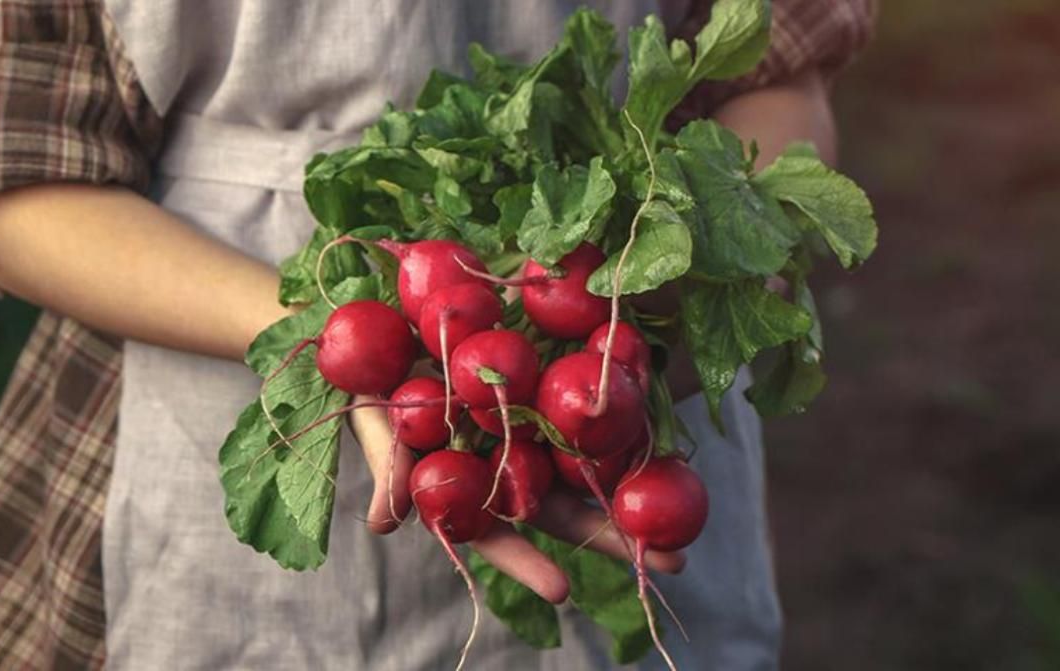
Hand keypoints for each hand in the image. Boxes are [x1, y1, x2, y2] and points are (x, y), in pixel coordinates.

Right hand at [349, 399, 685, 603]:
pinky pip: (593, 401)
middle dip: (613, 537)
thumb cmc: (371, 377)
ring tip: (689, 512)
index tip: (562, 591)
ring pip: (588, 461)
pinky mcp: (549, 378)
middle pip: (564, 508)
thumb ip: (386, 466)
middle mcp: (508, 461)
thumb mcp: (374, 418)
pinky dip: (631, 419)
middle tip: (670, 565)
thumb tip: (382, 524)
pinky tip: (672, 433)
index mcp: (467, 482)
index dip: (527, 562)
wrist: (384, 319)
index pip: (500, 532)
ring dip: (637, 486)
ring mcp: (533, 423)